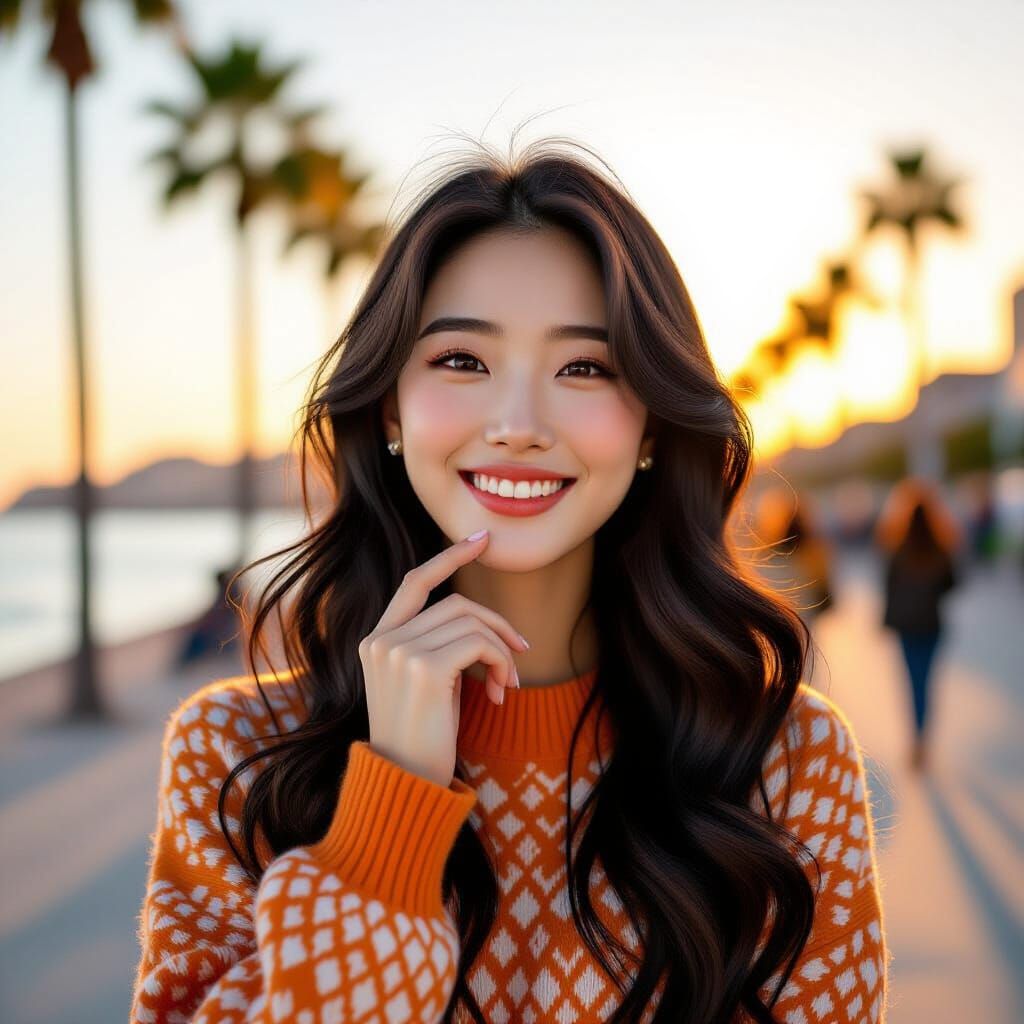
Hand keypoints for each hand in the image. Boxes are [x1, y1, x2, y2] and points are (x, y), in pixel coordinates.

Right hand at [357, 530, 528, 787]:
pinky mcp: (424, 668)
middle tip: (521, 655)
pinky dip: (501, 662)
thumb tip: (485, 624)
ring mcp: (399, 651)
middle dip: (497, 625)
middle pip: (457, 604)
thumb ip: (436, 647)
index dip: (450, 557)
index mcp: (375, 640)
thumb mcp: (421, 684)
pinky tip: (502, 693)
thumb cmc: (421, 738)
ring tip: (508, 684)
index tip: (482, 540)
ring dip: (502, 651)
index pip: (415, 582)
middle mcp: (382, 639)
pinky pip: (480, 643)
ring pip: (471, 622)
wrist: (405, 784)